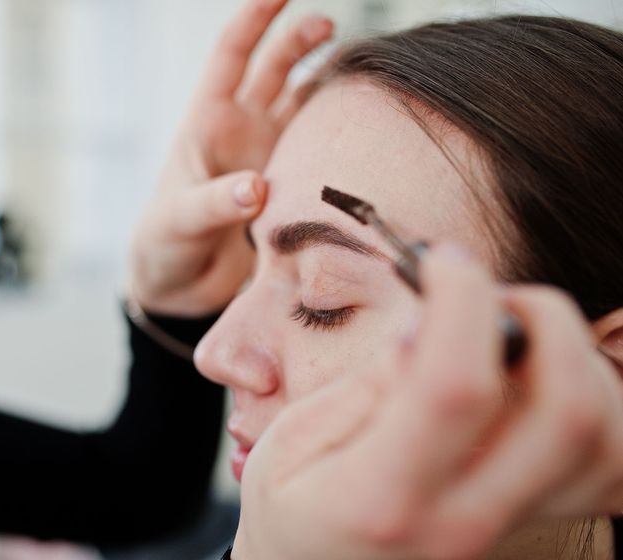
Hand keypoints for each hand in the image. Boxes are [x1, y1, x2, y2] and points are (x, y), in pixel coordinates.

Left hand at [130, 0, 332, 315]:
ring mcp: (268, 156)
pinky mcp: (289, 186)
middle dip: (299, 41)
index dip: (254, 18)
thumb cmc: (164, 246)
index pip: (231, 55)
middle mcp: (242, 130)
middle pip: (275, 69)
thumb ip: (215, 203)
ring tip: (358, 73)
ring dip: (326, 82)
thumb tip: (260, 187)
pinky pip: (319, 149)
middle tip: (327, 27)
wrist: (181, 288)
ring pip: (303, 103)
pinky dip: (340, 134)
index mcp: (207, 122)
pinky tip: (364, 128)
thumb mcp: (179, 220)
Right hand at [232, 244, 622, 559]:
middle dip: (546, 321)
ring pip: (607, 440)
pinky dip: (601, 407)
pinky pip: (610, 469)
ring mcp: (507, 530)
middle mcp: (462, 521)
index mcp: (381, 496)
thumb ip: (366, 386)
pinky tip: (543, 381)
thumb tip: (431, 324)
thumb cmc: (289, 505)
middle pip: (568, 412)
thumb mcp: (291, 439)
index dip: (462, 301)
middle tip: (490, 298)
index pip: (456, 385)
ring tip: (513, 339)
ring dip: (578, 361)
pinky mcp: (531, 524)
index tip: (441, 261)